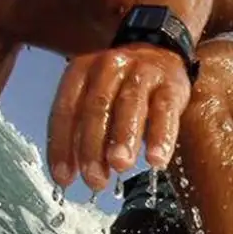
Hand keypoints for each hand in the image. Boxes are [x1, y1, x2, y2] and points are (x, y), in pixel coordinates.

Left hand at [47, 45, 191, 190]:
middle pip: (97, 108)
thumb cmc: (119, 87)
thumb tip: (68, 175)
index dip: (62, 145)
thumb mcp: (93, 96)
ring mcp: (142, 73)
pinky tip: (156, 160)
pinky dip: (161, 136)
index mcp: (81, 70)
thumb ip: (81, 128)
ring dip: (123, 138)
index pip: (66, 110)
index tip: (64, 178)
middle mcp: (109, 67)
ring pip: (129, 105)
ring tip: (120, 165)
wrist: (161, 54)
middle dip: (92, 147)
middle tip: (94, 179)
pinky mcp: (171, 85)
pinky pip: (164, 111)